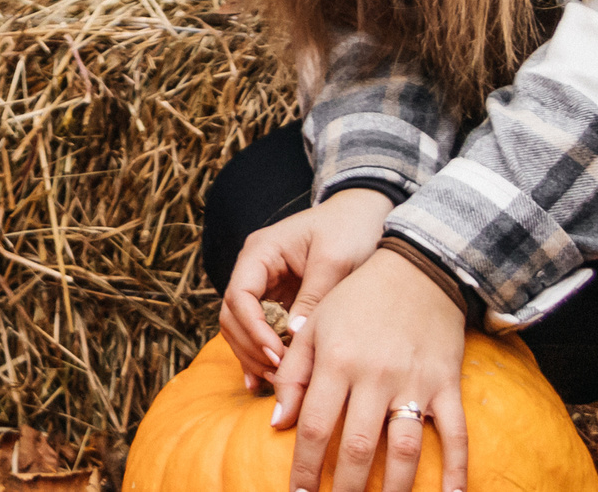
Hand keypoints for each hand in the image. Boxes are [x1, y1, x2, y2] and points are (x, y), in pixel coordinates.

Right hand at [220, 187, 392, 385]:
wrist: (365, 215)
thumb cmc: (350, 229)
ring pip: (240, 327)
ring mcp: (264, 285)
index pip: (239, 295)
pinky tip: (265, 381)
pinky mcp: (278, 301)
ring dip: (254, 355)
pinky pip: (260, 330)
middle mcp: (254, 269)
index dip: (253, 329)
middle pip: (232, 315)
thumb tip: (294, 335)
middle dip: (252, 348)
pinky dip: (260, 354)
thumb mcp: (335, 260)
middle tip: (281, 375)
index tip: (279, 355)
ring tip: (280, 382)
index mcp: (260, 251)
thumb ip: (313, 296)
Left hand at [277, 249, 469, 491]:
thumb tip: (276, 423)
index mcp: (337, 362)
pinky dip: (457, 472)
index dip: (303, 465)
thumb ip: (294, 374)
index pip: (313, 426)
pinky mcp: (448, 385)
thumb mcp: (316, 327)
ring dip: (393, 490)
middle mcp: (374, 376)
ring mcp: (415, 383)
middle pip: (356, 447)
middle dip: (344, 488)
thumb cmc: (357, 299)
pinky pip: (456, 436)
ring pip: (404, 450)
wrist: (418, 268)